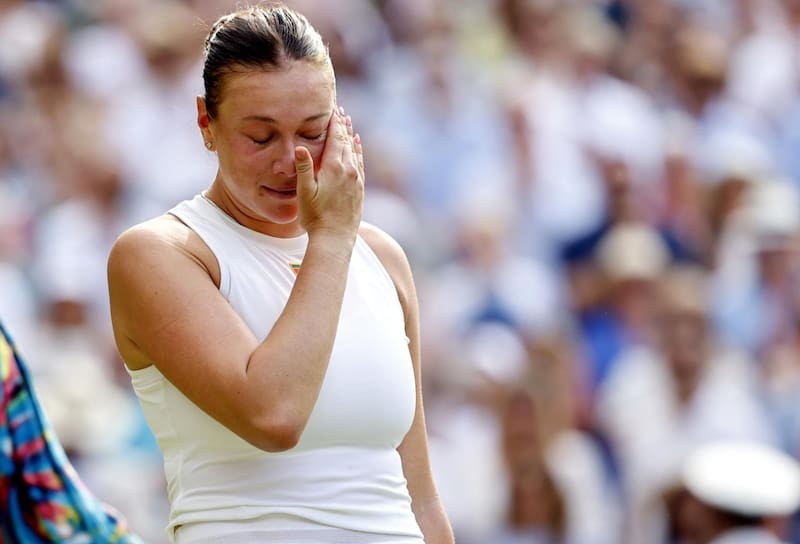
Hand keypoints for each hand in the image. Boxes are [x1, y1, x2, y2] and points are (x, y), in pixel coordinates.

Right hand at [295, 106, 363, 239]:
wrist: (335, 239)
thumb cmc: (315, 217)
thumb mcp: (304, 192)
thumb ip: (304, 168)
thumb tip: (300, 147)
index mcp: (335, 167)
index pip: (336, 138)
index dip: (334, 122)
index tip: (332, 108)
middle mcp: (349, 170)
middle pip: (347, 141)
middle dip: (342, 125)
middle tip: (339, 111)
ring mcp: (357, 180)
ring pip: (355, 151)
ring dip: (351, 136)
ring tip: (348, 124)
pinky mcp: (360, 189)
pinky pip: (360, 163)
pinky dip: (358, 151)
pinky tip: (357, 147)